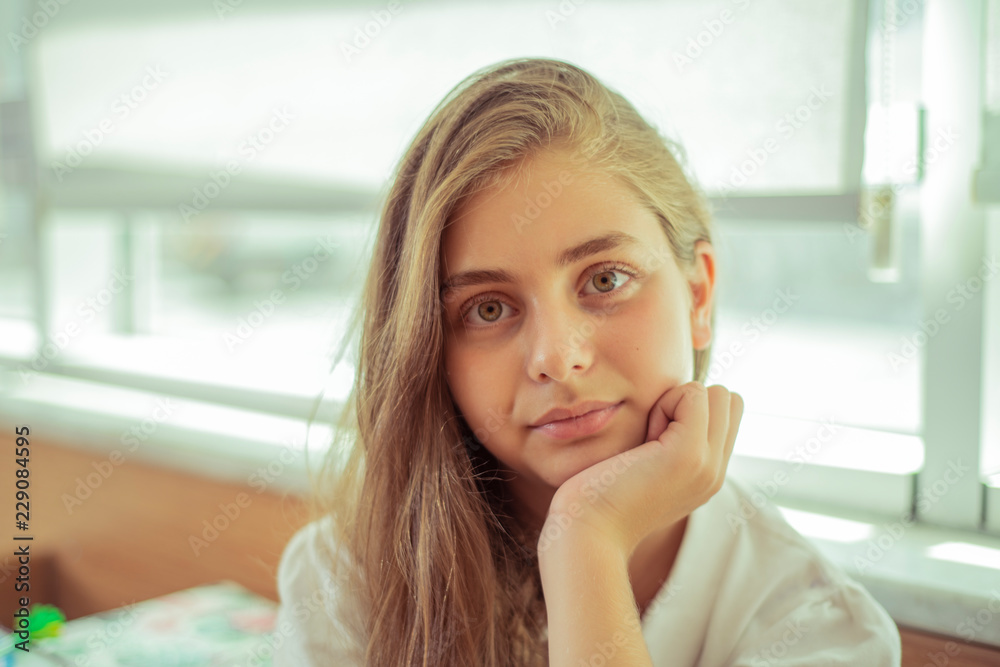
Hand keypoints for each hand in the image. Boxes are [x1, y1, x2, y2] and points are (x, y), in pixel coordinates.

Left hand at [541, 382, 743, 558]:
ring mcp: (708, 465)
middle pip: (728, 400)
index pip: (728, 414)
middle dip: (687, 403)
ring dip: (675, 403)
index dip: (691, 410)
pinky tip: (643, 441)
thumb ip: (668, 444)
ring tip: (647, 441)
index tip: (656, 438)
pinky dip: (663, 405)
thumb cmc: (599, 496)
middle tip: (652, 436)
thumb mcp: (645, 468)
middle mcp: (716, 473)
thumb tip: (674, 406)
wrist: (588, 532)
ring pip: (716, 394)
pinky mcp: (690, 454)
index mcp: (707, 475)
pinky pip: (693, 394)